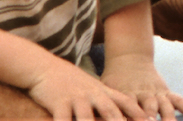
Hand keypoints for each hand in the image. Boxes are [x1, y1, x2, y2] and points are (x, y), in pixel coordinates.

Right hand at [26, 55, 146, 120]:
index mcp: (102, 92)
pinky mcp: (58, 103)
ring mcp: (76, 98)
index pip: (125, 102)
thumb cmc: (70, 81)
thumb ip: (106, 101)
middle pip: (111, 112)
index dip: (139, 113)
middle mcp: (92, 94)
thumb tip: (123, 114)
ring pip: (86, 118)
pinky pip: (62, 120)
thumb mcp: (91, 88)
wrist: (43, 66)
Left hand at [101, 51, 182, 119]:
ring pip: (165, 106)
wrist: (128, 58)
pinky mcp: (165, 92)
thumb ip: (105, 105)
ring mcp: (156, 92)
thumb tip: (92, 117)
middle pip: (149, 109)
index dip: (132, 118)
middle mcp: (143, 93)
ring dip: (169, 118)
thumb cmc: (113, 80)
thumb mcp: (105, 89)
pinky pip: (178, 99)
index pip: (129, 108)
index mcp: (127, 93)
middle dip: (152, 120)